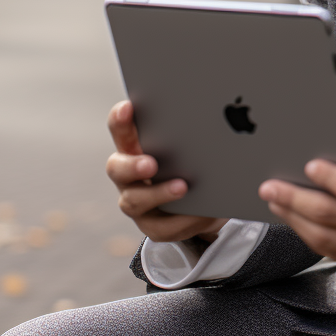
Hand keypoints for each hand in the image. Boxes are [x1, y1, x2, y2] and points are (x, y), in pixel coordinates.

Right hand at [106, 100, 226, 243]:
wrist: (208, 202)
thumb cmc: (195, 162)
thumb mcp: (193, 145)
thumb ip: (193, 133)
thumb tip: (219, 115)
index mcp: (135, 148)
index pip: (120, 130)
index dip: (120, 120)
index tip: (128, 107)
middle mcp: (128, 176)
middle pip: (117, 168)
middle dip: (133, 166)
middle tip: (151, 164)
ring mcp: (137, 202)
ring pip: (134, 202)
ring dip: (159, 194)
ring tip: (183, 187)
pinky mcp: (153, 227)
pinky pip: (163, 227)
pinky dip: (182, 220)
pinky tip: (201, 212)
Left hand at [259, 133, 335, 275]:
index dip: (329, 178)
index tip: (308, 165)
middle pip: (334, 217)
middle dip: (296, 200)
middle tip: (271, 186)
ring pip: (327, 240)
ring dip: (295, 220)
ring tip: (276, 201)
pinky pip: (333, 253)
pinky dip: (309, 235)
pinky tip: (295, 218)